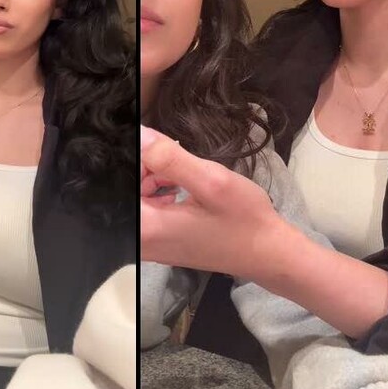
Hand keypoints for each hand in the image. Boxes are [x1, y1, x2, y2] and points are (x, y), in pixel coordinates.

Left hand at [139, 126, 282, 278]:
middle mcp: (141, 241)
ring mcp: (150, 246)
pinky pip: (145, 212)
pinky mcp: (160, 245)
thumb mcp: (211, 180)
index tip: (155, 147)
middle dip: (142, 168)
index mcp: (147, 227)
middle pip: (124, 193)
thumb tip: (139, 135)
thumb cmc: (244, 220)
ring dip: (148, 178)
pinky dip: (155, 193)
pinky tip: (177, 185)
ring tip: (177, 170)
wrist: (267, 253)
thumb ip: (170, 157)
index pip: (119, 183)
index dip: (136, 159)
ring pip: (135, 201)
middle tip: (170, 155)